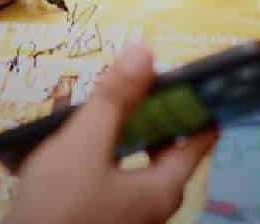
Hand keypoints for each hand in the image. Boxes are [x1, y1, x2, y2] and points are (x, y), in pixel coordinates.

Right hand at [4, 44, 217, 223]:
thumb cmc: (59, 204)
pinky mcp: (103, 220)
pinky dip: (104, 157)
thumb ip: (114, 98)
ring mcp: (129, 218)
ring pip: (137, 166)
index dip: (198, 102)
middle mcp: (154, 208)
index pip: (200, 138)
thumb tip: (144, 52)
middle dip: (154, 115)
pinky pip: (114, 182)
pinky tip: (74, 144)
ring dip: (123, 135)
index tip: (190, 74)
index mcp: (163, 188)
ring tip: (100, 109)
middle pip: (167, 151)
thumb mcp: (84, 143)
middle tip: (137, 85)